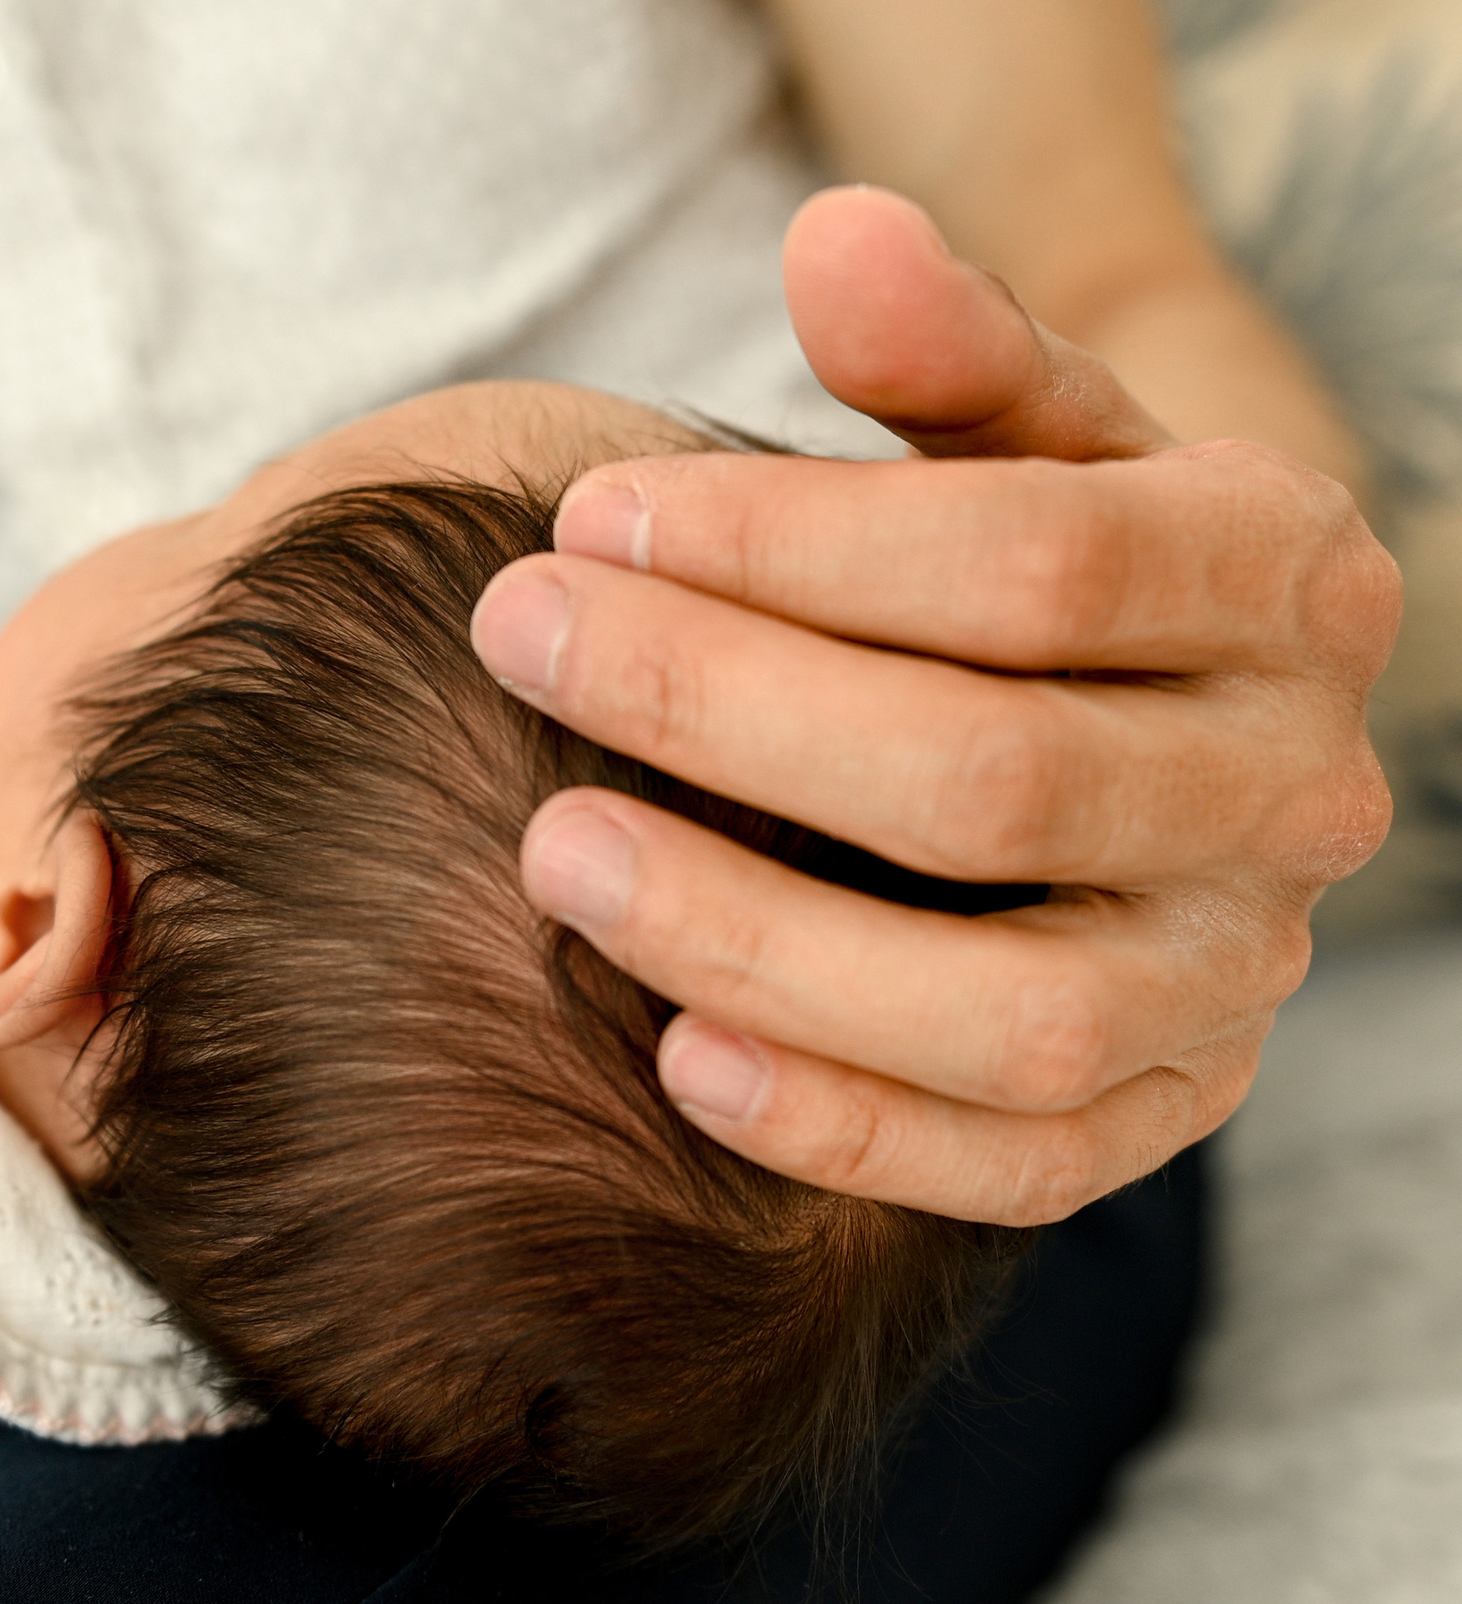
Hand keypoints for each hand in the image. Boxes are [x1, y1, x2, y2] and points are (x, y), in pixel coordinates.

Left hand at [472, 187, 1398, 1224]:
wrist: (1157, 717)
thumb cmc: (1048, 558)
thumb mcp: (1023, 430)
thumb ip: (943, 347)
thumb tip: (836, 234)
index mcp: (1280, 580)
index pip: (1038, 562)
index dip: (792, 542)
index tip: (585, 515)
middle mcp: (1290, 790)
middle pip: (997, 784)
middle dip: (723, 709)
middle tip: (519, 639)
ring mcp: (1231, 977)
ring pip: (1009, 1014)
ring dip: (759, 940)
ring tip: (552, 852)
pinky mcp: (1160, 1111)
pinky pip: (1014, 1165)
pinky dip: (845, 1130)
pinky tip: (674, 1060)